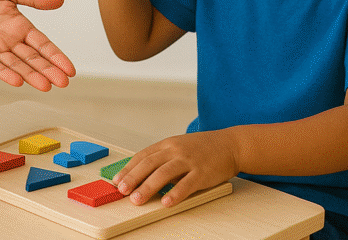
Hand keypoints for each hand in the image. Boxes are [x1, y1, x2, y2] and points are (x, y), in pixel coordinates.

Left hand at [0, 0, 75, 90]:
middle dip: (48, 70)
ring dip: (30, 75)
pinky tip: (17, 81)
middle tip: (63, 83)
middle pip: (32, 58)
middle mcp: (9, 41)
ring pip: (15, 64)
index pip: (43, 44)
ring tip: (46, 86)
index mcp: (20, 26)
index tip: (70, 70)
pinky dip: (3, 72)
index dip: (56, 56)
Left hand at [113, 131, 237, 206]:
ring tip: (137, 200)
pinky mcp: (202, 172)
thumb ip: (162, 158)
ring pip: (164, 173)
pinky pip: (186, 184)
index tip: (117, 181)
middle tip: (122, 191)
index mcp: (167, 144)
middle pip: (149, 164)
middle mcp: (176, 150)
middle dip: (133, 178)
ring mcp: (189, 160)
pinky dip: (175, 194)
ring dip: (148, 187)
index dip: (128, 169)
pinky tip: (166, 202)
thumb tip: (142, 175)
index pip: (143, 156)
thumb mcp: (179, 146)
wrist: (230, 144)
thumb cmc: (203, 148)